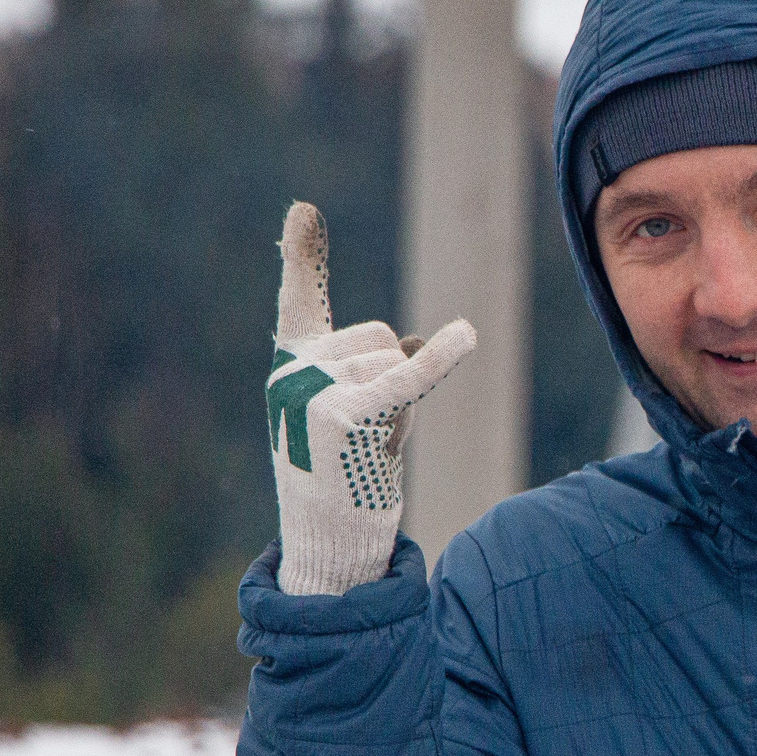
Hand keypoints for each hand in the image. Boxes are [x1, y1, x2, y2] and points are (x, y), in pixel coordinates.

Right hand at [267, 201, 473, 594]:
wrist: (331, 545)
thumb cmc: (350, 476)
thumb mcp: (356, 410)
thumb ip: (376, 367)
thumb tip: (418, 345)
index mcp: (289, 366)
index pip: (299, 300)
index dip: (304, 256)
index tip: (305, 210)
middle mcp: (292, 373)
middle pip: (376, 338)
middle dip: (393, 381)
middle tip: (368, 437)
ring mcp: (314, 392)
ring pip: (396, 363)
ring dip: (404, 406)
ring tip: (372, 450)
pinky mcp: (347, 416)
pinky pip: (406, 378)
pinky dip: (439, 359)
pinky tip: (467, 336)